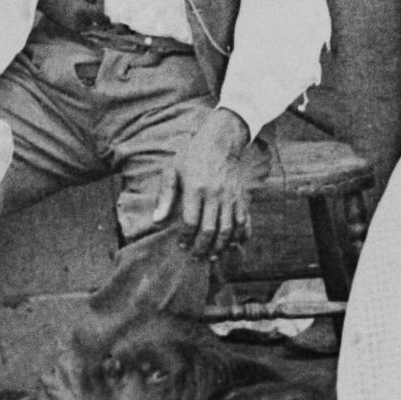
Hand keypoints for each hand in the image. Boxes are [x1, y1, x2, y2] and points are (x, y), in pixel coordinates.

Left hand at [152, 107, 252, 257]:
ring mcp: (231, 197)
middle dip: (203, 247)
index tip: (181, 245)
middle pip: (210, 229)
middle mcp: (215, 194)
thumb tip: (156, 220)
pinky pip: (244, 222)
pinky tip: (234, 245)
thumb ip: (165, 196)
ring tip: (212, 255)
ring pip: (228, 229)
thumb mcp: (172, 170)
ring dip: (221, 246)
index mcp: (195, 188)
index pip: (191, 221)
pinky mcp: (242, 197)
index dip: (186, 237)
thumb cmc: (191, 157)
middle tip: (196, 257)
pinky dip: (241, 236)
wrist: (220, 142)